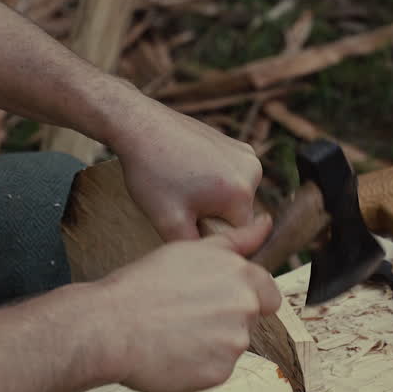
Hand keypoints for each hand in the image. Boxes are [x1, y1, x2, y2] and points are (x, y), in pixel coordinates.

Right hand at [97, 216, 280, 391]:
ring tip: (172, 334)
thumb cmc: (143, 284)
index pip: (269, 295)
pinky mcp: (220, 373)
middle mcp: (245, 308)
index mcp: (241, 275)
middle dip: (224, 320)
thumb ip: (236, 240)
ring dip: (209, 344)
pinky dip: (197, 367)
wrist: (110, 326)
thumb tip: (266, 222)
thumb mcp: (189, 250)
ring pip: (231, 346)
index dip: (246, 299)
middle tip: (184, 316)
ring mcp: (234, 342)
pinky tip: (170, 354)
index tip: (218, 302)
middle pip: (249, 321)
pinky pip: (215, 371)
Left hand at [107, 97, 262, 241]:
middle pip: (239, 215)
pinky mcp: (238, 145)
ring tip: (183, 187)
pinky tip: (188, 173)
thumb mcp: (168, 222)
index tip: (187, 224)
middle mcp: (253, 171)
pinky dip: (215, 181)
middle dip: (213, 217)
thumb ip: (196, 249)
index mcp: (240, 193)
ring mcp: (247, 154)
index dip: (212, 236)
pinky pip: (232, 178)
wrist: (140, 125)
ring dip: (214, 200)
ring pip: (235, 197)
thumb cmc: (151, 173)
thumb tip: (214, 266)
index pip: (239, 235)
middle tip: (181, 205)